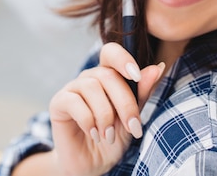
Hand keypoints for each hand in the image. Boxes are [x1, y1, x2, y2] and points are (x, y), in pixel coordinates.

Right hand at [48, 42, 164, 175]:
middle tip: (133, 127)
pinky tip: (95, 135)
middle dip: (124, 102)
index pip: (111, 53)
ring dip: (105, 115)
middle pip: (107, 75)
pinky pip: (74, 102)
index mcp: (108, 76)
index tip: (137, 76)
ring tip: (110, 136)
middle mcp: (89, 78)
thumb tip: (157, 67)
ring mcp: (72, 89)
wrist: (92, 165)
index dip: (123, 59)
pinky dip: (88, 120)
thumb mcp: (132, 118)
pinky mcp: (59, 102)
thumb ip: (142, 93)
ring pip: (91, 87)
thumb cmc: (113, 139)